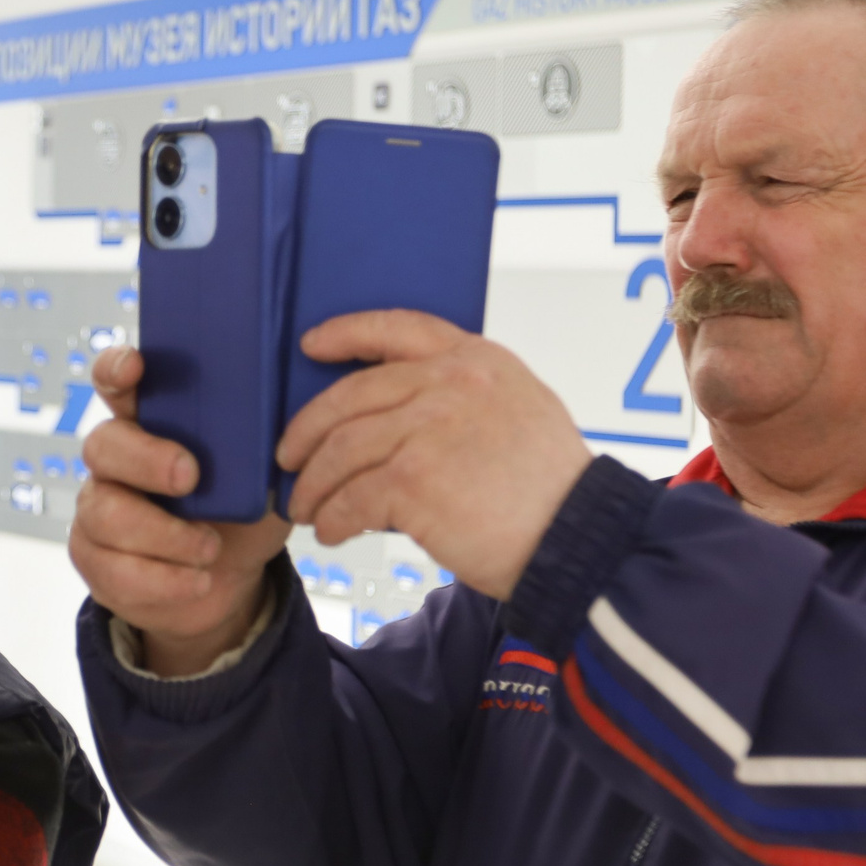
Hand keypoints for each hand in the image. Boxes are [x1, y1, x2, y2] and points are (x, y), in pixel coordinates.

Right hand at [71, 347, 289, 676]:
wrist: (228, 579)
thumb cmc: (242, 510)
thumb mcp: (263, 472)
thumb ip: (262, 438)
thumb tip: (299, 408)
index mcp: (150, 420)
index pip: (117, 381)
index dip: (117, 369)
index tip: (136, 367)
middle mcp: (116, 459)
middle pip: (103, 445)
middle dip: (147, 460)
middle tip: (190, 478)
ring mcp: (100, 508)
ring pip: (106, 514)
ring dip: (166, 536)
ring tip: (210, 549)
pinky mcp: (96, 559)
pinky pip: (114, 569)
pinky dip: (164, 580)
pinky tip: (197, 580)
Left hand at [276, 312, 593, 601]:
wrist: (576, 537)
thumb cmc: (551, 490)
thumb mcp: (521, 409)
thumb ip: (466, 396)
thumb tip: (401, 415)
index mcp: (477, 359)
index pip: (397, 328)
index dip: (347, 333)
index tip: (311, 346)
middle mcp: (450, 382)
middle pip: (350, 396)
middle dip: (308, 430)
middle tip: (289, 457)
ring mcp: (429, 427)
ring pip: (342, 450)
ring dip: (314, 484)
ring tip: (306, 508)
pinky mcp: (413, 479)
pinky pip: (350, 497)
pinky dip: (332, 518)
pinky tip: (331, 532)